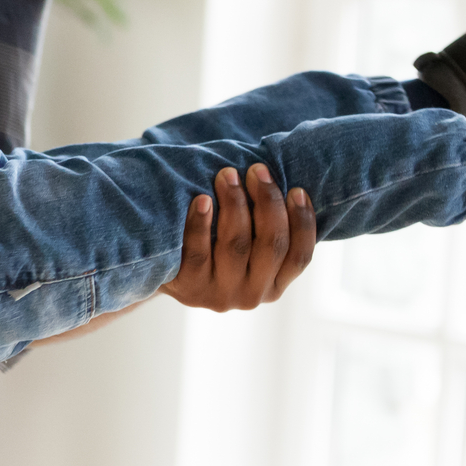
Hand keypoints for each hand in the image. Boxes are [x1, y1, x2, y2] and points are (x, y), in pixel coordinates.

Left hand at [162, 163, 316, 311]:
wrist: (162, 271)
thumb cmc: (213, 246)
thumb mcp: (246, 246)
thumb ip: (265, 227)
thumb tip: (279, 180)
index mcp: (274, 285)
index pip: (300, 256)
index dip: (303, 222)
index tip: (296, 189)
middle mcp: (252, 295)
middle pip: (271, 245)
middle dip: (268, 202)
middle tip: (256, 170)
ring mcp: (220, 294)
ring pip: (236, 245)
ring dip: (235, 203)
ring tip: (227, 175)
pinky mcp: (189, 288)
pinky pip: (198, 252)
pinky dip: (200, 223)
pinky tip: (202, 199)